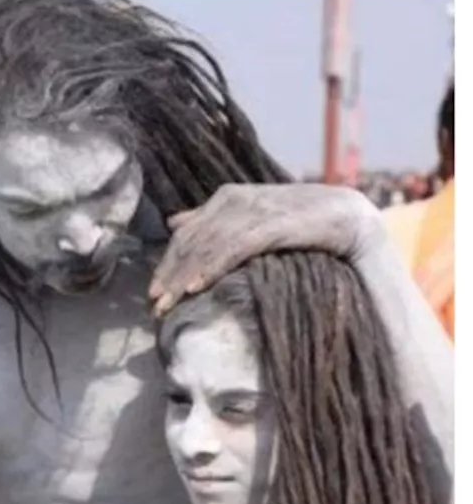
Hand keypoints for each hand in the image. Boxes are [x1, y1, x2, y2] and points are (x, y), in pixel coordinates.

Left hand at [149, 184, 383, 315]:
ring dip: (184, 277)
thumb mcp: (251, 218)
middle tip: (156, 305)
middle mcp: (233, 200)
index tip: (154, 292)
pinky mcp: (270, 224)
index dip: (168, 263)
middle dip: (170, 275)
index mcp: (225, 198)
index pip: (185, 234)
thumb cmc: (300, 220)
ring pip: (206, 247)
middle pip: (190, 242)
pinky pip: (232, 249)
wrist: (348, 214)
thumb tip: (175, 222)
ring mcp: (252, 211)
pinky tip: (196, 287)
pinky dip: (211, 268)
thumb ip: (213, 219)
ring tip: (170, 302)